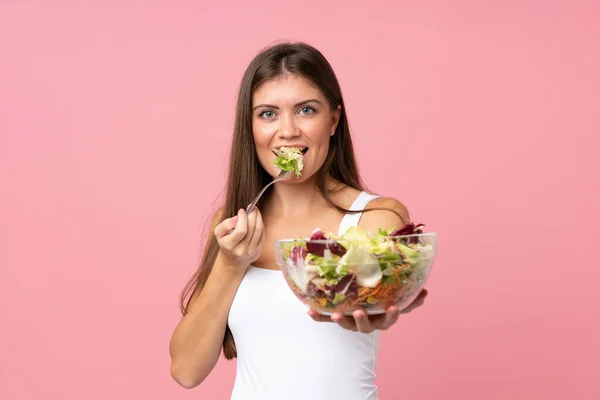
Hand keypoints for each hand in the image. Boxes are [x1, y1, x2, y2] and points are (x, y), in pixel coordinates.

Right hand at [213, 208, 263, 269]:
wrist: (232, 260)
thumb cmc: (225, 242)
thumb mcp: (219, 233)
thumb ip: (226, 224)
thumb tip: (237, 218)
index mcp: (230, 245)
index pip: (241, 230)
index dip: (243, 218)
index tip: (241, 210)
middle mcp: (242, 250)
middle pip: (251, 229)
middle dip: (252, 215)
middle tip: (252, 206)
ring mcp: (251, 251)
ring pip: (259, 230)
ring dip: (258, 217)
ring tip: (255, 210)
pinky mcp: (259, 250)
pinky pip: (262, 234)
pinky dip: (261, 224)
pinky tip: (257, 219)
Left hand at [308, 289, 427, 332]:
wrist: (367, 286)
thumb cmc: (380, 284)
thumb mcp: (387, 279)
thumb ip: (400, 279)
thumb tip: (418, 271)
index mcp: (382, 313)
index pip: (389, 317)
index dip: (392, 314)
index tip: (393, 307)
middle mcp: (369, 319)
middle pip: (367, 326)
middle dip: (363, 320)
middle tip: (359, 312)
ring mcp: (353, 320)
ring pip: (349, 324)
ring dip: (342, 320)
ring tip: (335, 315)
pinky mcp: (340, 316)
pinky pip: (328, 318)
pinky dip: (320, 317)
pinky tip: (311, 312)